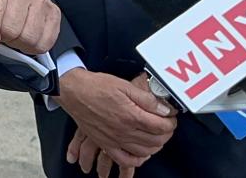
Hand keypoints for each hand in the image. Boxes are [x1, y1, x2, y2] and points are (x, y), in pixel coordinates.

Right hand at [54, 69, 175, 167]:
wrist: (73, 91)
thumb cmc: (96, 86)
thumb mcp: (124, 85)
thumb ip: (147, 99)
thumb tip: (164, 109)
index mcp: (130, 115)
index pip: (161, 126)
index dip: (171, 122)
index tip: (171, 117)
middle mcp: (124, 130)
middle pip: (155, 140)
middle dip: (166, 134)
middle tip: (166, 125)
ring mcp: (114, 140)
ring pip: (144, 151)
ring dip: (156, 146)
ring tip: (156, 136)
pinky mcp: (105, 144)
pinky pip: (125, 159)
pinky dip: (137, 159)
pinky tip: (141, 152)